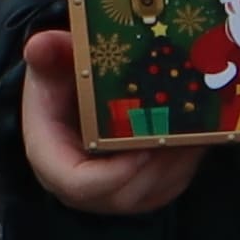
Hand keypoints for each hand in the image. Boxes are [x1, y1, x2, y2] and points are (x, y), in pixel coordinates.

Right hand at [18, 25, 196, 217]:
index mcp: (52, 159)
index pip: (78, 185)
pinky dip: (186, 163)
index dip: (113, 175)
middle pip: (122, 195)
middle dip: (156, 166)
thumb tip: (40, 44)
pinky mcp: (140, 188)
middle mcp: (81, 185)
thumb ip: (47, 55)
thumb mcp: (50, 65)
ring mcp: (112, 190)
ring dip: (177, 164)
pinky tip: (199, 133)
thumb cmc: (60, 83)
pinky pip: (167, 186)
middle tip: (182, 134)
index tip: (142, 150)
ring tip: (195, 130)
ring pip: (151, 193)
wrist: (73, 95)